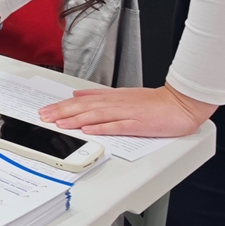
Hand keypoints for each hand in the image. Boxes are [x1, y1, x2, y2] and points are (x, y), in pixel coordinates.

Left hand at [39, 84, 216, 137]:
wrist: (180, 103)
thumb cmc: (154, 103)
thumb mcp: (123, 95)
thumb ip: (100, 96)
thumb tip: (79, 95)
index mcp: (112, 98)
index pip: (81, 102)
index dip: (62, 106)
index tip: (46, 111)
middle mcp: (116, 104)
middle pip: (84, 107)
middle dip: (62, 112)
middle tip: (44, 117)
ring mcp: (126, 114)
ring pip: (97, 115)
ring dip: (76, 120)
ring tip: (60, 124)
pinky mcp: (138, 124)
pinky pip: (117, 126)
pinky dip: (102, 128)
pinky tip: (89, 130)